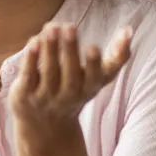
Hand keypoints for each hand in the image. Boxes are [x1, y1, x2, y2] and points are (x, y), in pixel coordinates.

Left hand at [9, 23, 132, 137]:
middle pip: (71, 74)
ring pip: (49, 72)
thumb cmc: (76, 91)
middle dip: (70, 50)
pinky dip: (31, 60)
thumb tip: (129, 29)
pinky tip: (34, 42)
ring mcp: (46, 97)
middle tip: (70, 26)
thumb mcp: (98, 78)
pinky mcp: (25, 95)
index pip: (96, 78)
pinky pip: (29, 76)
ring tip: (51, 27)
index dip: (95, 64)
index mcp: (89, 88)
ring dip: (51, 49)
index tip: (94, 47)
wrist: (45, 129)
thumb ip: (116, 57)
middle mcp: (69, 95)